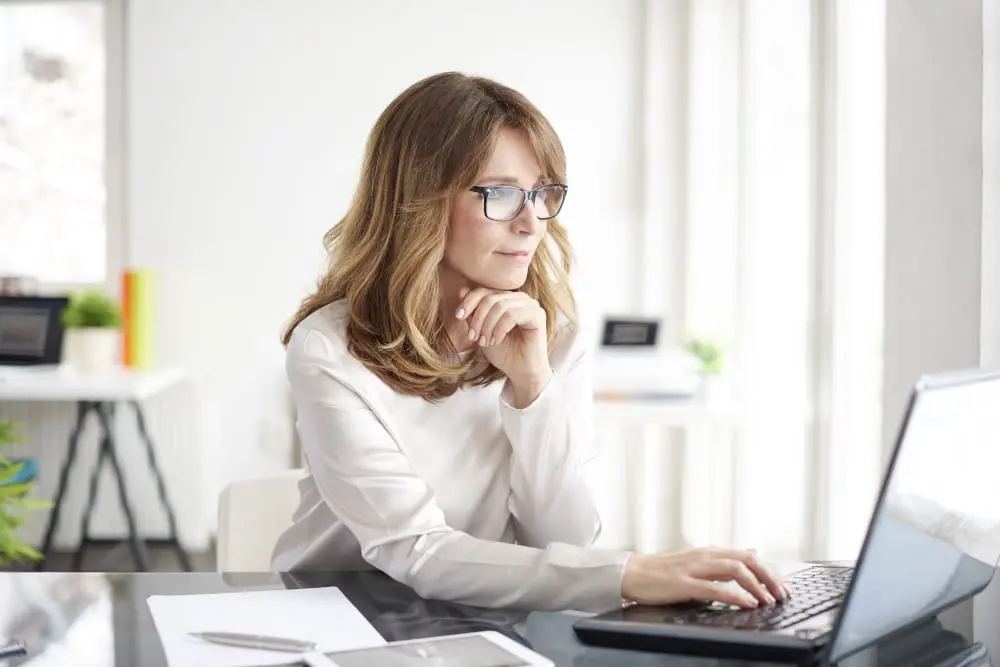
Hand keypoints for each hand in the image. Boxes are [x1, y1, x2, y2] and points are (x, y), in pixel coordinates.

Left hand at [455, 287, 551, 394]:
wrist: (520, 372)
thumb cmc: (503, 352)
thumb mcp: (482, 330)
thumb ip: (474, 312)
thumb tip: (462, 290)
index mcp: (507, 298)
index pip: (484, 291)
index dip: (468, 302)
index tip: (458, 317)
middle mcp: (519, 298)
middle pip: (490, 298)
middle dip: (477, 318)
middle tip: (473, 337)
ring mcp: (530, 305)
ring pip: (500, 306)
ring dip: (487, 326)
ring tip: (484, 342)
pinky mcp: (537, 315)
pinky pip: (512, 315)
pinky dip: (499, 329)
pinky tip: (496, 340)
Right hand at [621, 547, 789, 607]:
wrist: (632, 573)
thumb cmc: (662, 571)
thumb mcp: (698, 561)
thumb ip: (723, 560)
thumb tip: (751, 551)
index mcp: (709, 552)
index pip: (748, 556)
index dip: (769, 571)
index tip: (782, 586)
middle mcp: (705, 556)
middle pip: (746, 560)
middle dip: (769, 577)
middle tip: (782, 594)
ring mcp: (694, 568)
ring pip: (734, 570)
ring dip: (756, 585)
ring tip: (769, 599)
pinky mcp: (684, 584)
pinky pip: (714, 588)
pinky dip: (735, 595)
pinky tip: (746, 603)